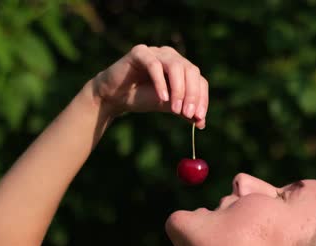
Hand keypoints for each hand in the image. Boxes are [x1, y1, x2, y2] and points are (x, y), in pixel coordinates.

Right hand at [90, 44, 208, 128]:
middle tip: (188, 114)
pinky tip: (162, 98)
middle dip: (192, 94)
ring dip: (179, 89)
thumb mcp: (166, 105)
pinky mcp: (139, 52)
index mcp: (181, 67)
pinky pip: (154, 65)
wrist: (113, 97)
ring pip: (176, 66)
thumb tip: (201, 122)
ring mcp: (156, 52)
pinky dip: (161, 82)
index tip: (199, 117)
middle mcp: (171, 56)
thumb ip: (183, 110)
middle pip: (191, 71)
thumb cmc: (140, 98)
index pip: (199, 80)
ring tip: (175, 108)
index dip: (202, 98)